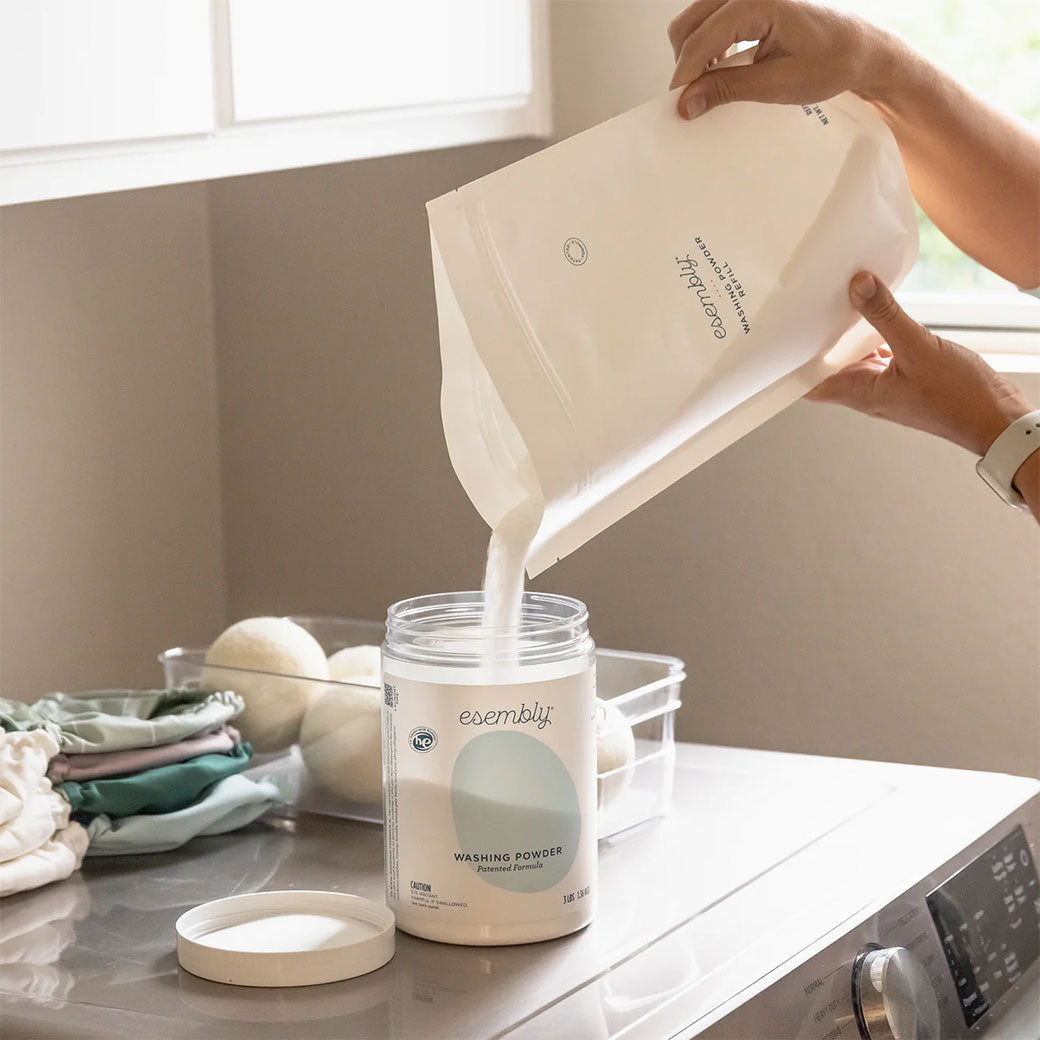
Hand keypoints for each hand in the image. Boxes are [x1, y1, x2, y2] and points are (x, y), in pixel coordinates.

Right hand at [668, 0, 899, 118]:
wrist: (862, 49)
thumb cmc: (833, 62)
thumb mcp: (778, 84)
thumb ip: (728, 89)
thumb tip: (687, 102)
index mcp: (759, 2)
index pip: (702, 39)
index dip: (685, 75)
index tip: (679, 106)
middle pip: (689, 23)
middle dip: (684, 63)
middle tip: (692, 98)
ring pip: (696, 20)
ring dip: (693, 54)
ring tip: (707, 84)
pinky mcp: (751, 4)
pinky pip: (712, 20)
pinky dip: (707, 45)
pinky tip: (719, 67)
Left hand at [808, 273, 1032, 458]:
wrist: (997, 419)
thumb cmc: (958, 397)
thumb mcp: (918, 347)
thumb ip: (886, 315)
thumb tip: (857, 284)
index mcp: (859, 394)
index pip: (809, 384)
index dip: (790, 366)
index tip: (778, 339)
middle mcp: (867, 392)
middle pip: (828, 367)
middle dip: (814, 342)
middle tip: (801, 309)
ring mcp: (886, 385)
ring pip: (853, 359)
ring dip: (843, 336)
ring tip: (831, 302)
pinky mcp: (905, 376)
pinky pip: (878, 355)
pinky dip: (871, 336)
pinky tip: (872, 313)